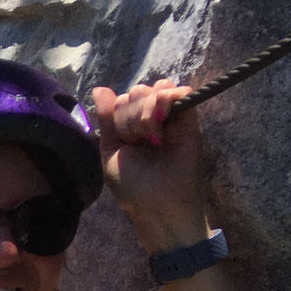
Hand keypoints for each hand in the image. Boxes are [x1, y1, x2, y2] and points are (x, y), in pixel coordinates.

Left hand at [91, 79, 208, 249]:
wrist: (158, 201)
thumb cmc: (132, 184)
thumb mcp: (110, 150)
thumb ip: (106, 119)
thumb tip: (99, 88)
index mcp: (130, 126)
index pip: (120, 100)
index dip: (117, 115)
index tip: (123, 140)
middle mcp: (151, 117)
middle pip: (136, 91)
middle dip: (130, 115)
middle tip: (137, 141)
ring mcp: (172, 115)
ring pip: (155, 88)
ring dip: (145, 111)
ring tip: (151, 138)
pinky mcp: (190, 116)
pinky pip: (180, 90)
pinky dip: (165, 102)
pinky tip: (161, 123)